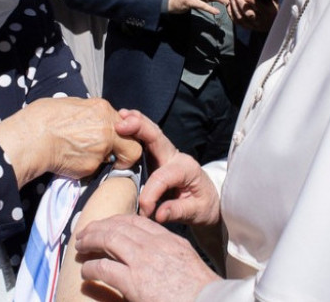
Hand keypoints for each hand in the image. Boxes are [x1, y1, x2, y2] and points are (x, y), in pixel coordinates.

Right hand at [0, 97, 141, 187]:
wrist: (30, 138)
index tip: (117, 142)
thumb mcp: (71, 104)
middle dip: (125, 155)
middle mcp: (107, 129)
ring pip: (113, 160)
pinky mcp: (91, 167)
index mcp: (102, 109)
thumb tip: (95, 118)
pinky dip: (86, 168)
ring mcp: (101, 150)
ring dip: (102, 160)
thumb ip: (90, 113)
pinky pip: (95, 170)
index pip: (129, 126)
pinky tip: (70, 160)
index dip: (124, 136)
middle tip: (116, 159)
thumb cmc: (43, 118)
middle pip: (133, 148)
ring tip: (80, 155)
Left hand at [75, 214, 220, 300]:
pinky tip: (86, 272)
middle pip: (119, 225)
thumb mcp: (185, 261)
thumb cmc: (199, 291)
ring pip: (108, 240)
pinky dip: (91, 268)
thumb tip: (152, 257)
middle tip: (86, 232)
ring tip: (80, 246)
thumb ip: (168, 253)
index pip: (137, 221)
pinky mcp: (133, 281)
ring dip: (90, 241)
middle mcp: (155, 245)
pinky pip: (103, 268)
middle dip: (99, 227)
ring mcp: (143, 261)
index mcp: (169, 240)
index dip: (117, 220)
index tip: (106, 224)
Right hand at [115, 109, 219, 225]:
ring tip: (120, 115)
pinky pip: (145, 139)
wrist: (209, 201)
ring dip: (135, 123)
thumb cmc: (203, 206)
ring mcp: (165, 154)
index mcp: (186, 169)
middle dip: (139, 129)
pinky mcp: (156, 156)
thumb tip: (158, 214)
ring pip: (150, 133)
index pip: (162, 177)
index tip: (145, 212)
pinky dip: (134, 128)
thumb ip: (177, 212)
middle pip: (157, 138)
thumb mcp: (197, 212)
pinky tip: (123, 120)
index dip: (149, 195)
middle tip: (121, 124)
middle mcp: (175, 156)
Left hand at [228, 0, 284, 31]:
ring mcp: (252, 26)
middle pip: (248, 14)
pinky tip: (229, 5)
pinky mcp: (246, 27)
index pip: (261, 9)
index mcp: (269, 14)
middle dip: (241, 4)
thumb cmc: (271, 8)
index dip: (253, 3)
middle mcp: (260, 21)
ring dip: (234, 7)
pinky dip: (231, 13)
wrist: (271, 23)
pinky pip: (236, 21)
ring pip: (241, 17)